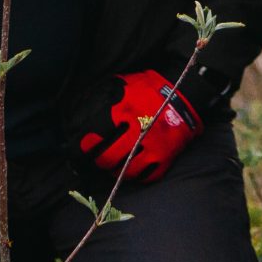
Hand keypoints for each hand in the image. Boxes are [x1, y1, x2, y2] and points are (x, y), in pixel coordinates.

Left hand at [76, 70, 201, 184]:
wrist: (183, 94)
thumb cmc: (147, 89)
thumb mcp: (120, 84)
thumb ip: (100, 98)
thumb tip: (78, 116)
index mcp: (125, 112)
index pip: (97, 137)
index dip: (85, 144)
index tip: (83, 144)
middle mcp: (139, 132)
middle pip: (108, 158)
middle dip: (96, 160)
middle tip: (93, 158)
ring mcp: (154, 148)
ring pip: (125, 170)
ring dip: (113, 170)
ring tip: (109, 164)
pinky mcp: (166, 158)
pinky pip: (145, 176)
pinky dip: (134, 174)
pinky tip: (129, 168)